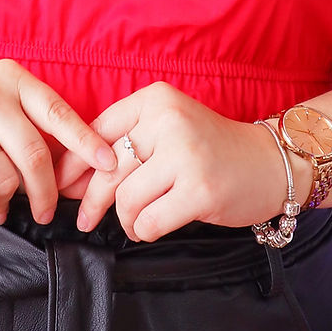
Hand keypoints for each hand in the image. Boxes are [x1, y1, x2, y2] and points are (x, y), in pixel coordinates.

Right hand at [0, 58, 116, 226]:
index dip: (87, 142)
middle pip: (35, 156)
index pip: (58, 113)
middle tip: (47, 211)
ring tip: (3, 206)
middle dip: (46, 191)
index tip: (109, 165)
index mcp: (10, 78)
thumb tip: (72, 158)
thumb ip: (27, 115)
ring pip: (4, 178)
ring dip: (9, 202)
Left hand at [53, 84, 296, 241]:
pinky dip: (143, 231)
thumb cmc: (211, 149)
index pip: (97, 131)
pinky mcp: (200, 190)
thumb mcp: (168, 128)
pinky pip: (149, 220)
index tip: (61, 183)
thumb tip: (72, 177)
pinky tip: (149, 228)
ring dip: (124, 219)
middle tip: (82, 217)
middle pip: (107, 167)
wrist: (270, 163)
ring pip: (125, 198)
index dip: (74, 162)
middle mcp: (169, 120)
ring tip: (133, 223)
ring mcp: (186, 155)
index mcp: (156, 99)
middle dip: (89, 199)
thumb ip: (126, 143)